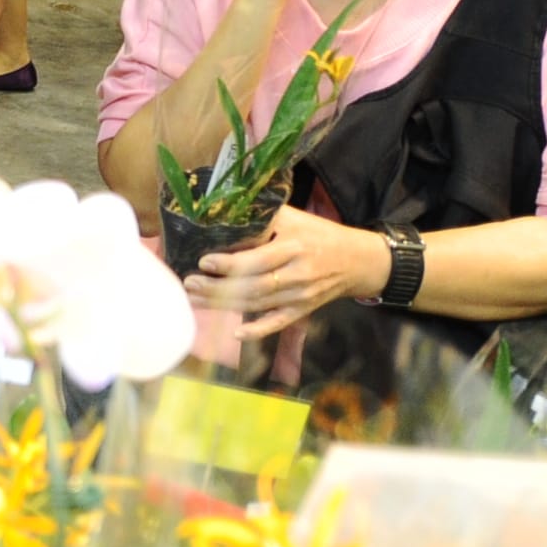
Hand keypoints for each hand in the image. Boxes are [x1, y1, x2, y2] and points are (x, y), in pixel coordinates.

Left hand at [190, 205, 390, 338]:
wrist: (358, 260)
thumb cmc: (319, 234)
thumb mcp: (294, 218)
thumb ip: (263, 218)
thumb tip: (223, 213)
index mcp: (296, 248)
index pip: (259, 260)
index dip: (230, 264)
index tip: (204, 261)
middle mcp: (299, 274)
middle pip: (253, 286)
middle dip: (218, 288)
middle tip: (188, 284)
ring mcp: (301, 296)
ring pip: (259, 305)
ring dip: (224, 305)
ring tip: (195, 299)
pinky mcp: (303, 310)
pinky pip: (279, 323)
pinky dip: (259, 330)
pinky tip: (237, 333)